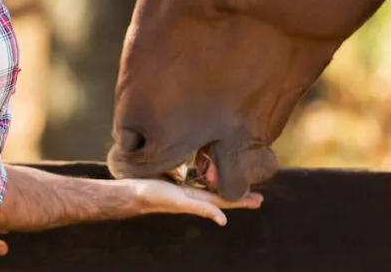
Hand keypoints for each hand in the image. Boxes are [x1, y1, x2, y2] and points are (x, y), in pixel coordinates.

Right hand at [129, 179, 262, 225]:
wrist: (131, 192)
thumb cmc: (154, 196)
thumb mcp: (179, 202)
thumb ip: (201, 209)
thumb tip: (223, 220)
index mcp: (197, 199)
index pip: (225, 201)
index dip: (242, 200)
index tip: (259, 200)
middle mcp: (193, 194)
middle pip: (221, 194)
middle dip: (238, 194)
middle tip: (257, 194)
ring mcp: (184, 188)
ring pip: (209, 186)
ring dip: (224, 185)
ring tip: (237, 182)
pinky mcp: (175, 180)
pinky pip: (195, 177)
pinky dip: (206, 176)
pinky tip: (208, 171)